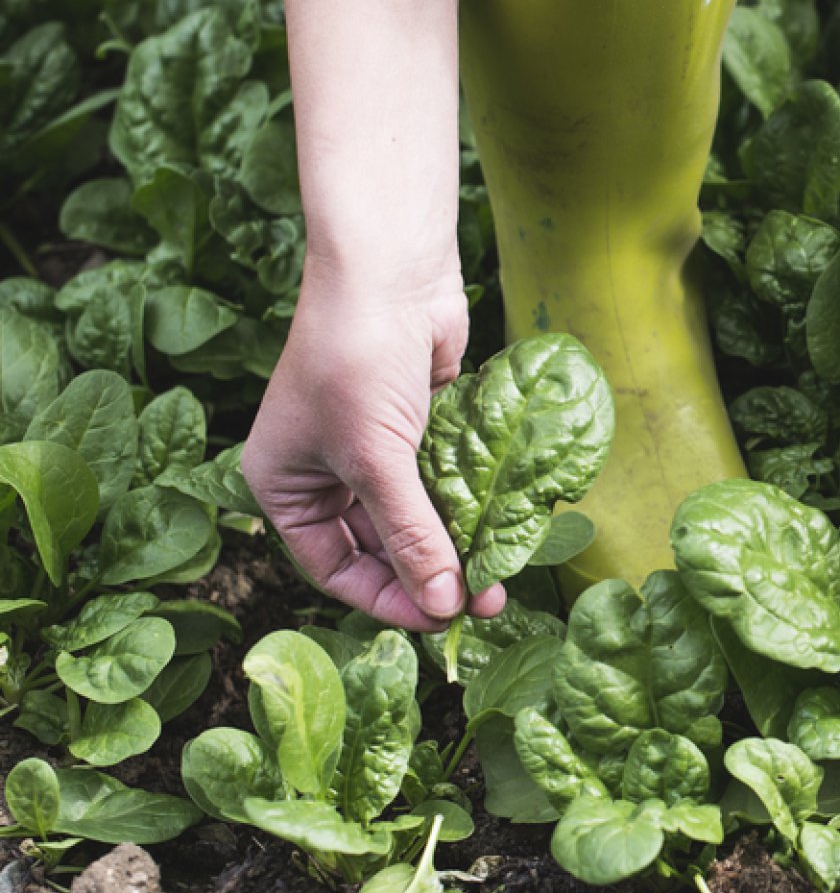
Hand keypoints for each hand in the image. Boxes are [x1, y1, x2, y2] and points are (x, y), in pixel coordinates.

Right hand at [244, 254, 505, 629]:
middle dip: (430, 575)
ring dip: (455, 546)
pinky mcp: (419, 427)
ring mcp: (374, 449)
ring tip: (499, 576)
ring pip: (417, 518)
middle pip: (380, 547)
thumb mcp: (377, 459)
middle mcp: (325, 472)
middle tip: (481, 602)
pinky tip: (500, 530)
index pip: (334, 568)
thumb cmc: (358, 358)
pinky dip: (468, 506)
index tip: (439, 620)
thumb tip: (443, 603)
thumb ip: (411, 535)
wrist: (391, 272)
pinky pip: (444, 483)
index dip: (387, 598)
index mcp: (285, 486)